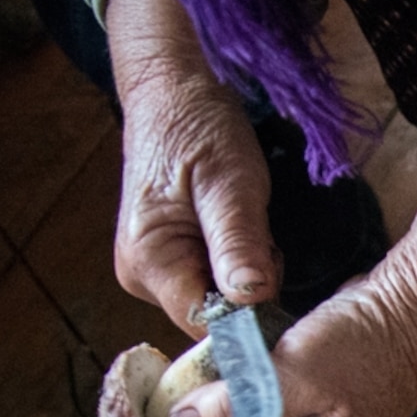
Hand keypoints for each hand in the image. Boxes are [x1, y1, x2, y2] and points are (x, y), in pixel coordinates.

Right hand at [108, 0, 277, 327]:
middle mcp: (140, 276)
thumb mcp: (231, 182)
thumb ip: (239, 243)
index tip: (276, 280)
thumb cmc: (198, 127)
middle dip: (248, 290)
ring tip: (246, 225)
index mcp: (149, 261)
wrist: (172, 92)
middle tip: (259, 236)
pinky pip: (211, 281)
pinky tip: (238, 231)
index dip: (247, 319)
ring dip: (245, 274)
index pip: (205, 324)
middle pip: (211, 317)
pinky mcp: (165, 259)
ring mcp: (150, 269)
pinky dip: (235, 264)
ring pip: (215, 301)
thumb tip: (251, 299)